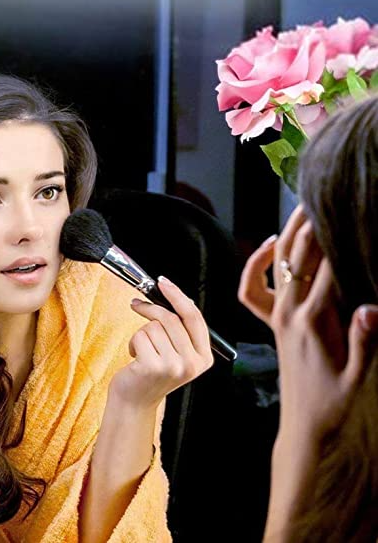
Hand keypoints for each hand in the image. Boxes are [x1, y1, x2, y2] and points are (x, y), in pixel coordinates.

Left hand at [109, 276, 213, 409]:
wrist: (135, 401)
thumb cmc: (152, 371)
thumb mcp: (175, 352)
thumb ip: (180, 329)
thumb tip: (173, 294)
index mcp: (203, 357)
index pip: (194, 317)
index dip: (178, 296)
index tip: (163, 282)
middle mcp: (193, 363)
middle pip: (171, 318)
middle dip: (150, 308)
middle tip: (137, 304)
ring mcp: (175, 366)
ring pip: (153, 327)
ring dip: (141, 333)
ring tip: (142, 351)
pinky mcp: (154, 367)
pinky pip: (140, 336)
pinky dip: (132, 343)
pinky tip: (135, 359)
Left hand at [238, 204, 377, 441]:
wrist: (305, 423)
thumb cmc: (333, 402)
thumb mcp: (357, 378)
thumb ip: (365, 342)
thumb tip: (372, 308)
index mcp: (312, 323)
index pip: (323, 271)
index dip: (331, 240)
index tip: (339, 212)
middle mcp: (289, 313)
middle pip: (295, 260)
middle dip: (307, 227)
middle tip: (317, 197)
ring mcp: (277, 315)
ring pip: (276, 266)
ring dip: (285, 235)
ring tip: (299, 208)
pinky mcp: (272, 321)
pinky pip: (254, 288)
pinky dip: (257, 263)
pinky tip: (269, 245)